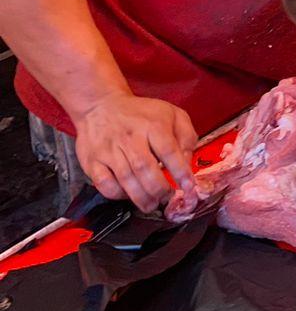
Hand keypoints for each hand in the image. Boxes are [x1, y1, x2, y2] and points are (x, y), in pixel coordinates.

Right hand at [74, 94, 197, 211]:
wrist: (101, 106)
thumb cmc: (141, 114)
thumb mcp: (172, 114)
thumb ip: (186, 136)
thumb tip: (187, 161)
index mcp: (153, 125)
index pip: (169, 151)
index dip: (180, 172)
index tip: (189, 187)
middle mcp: (131, 138)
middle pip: (146, 169)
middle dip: (159, 189)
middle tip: (167, 198)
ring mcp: (109, 150)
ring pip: (126, 179)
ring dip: (141, 197)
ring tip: (151, 204)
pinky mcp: (92, 161)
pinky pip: (104, 183)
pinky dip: (117, 194)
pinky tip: (127, 196)